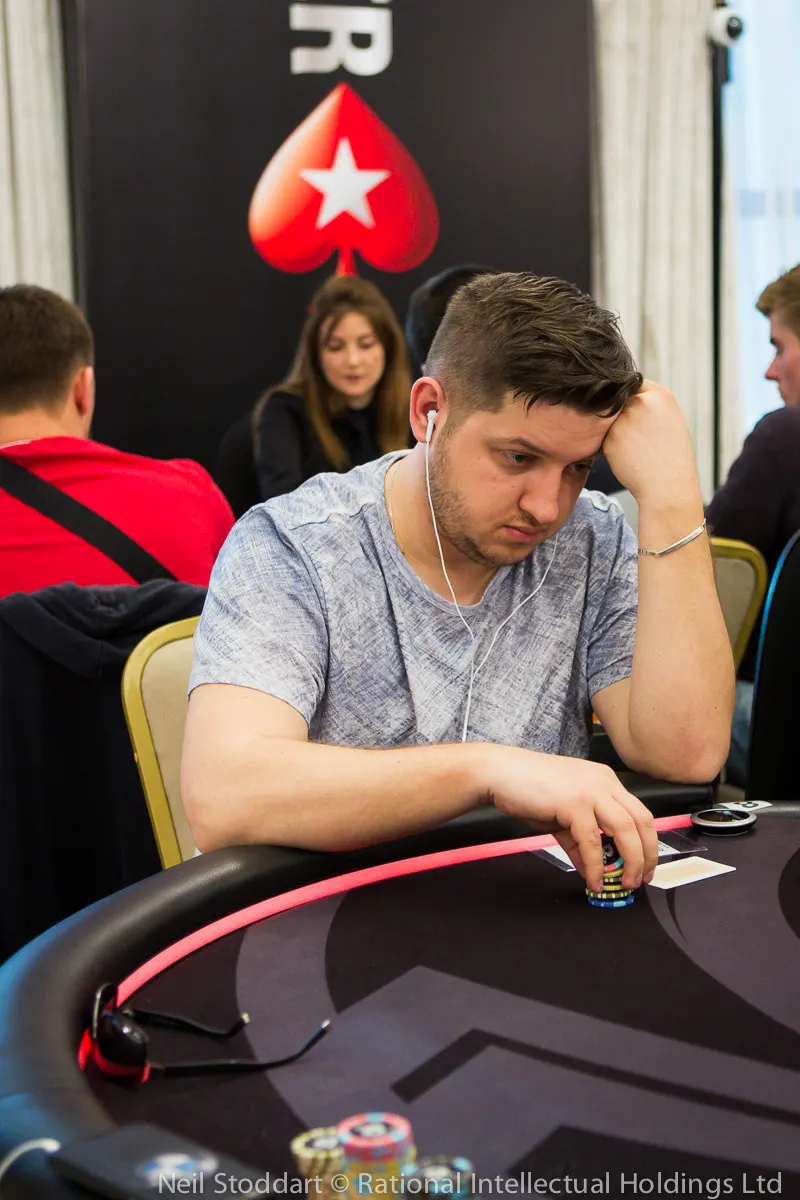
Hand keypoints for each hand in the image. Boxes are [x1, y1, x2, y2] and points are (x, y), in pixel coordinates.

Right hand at [475, 746, 657, 891]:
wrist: (500, 773)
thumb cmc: (528, 788)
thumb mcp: (561, 816)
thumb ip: (579, 841)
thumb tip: (591, 868)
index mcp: (604, 780)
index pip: (639, 812)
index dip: (647, 842)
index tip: (644, 865)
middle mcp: (603, 782)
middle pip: (642, 820)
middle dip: (647, 854)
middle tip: (641, 878)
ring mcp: (590, 790)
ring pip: (626, 829)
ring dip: (631, 860)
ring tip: (625, 882)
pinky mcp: (573, 803)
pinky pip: (592, 840)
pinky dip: (596, 865)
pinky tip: (593, 880)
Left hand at [602, 380, 700, 506]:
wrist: (667, 486)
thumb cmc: (671, 457)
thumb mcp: (670, 420)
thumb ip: (650, 405)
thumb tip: (625, 396)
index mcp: (660, 395)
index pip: (634, 384)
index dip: (630, 398)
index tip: (631, 411)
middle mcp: (641, 402)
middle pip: (619, 401)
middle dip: (621, 415)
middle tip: (635, 436)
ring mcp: (624, 419)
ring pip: (610, 420)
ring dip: (615, 431)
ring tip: (635, 448)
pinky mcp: (610, 437)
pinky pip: (605, 437)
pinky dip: (612, 447)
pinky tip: (629, 457)